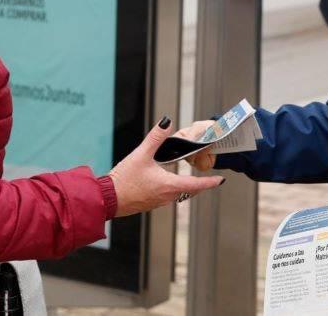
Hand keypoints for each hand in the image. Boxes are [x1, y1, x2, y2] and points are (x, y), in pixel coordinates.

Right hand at [109, 118, 223, 216]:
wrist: (108, 199)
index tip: (220, 180)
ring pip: (178, 194)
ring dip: (185, 186)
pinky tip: (166, 182)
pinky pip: (167, 197)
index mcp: (169, 185)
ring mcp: (159, 202)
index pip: (196, 185)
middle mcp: (167, 196)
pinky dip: (173, 189)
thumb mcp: (141, 154)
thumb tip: (166, 122)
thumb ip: (155, 137)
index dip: (210, 182)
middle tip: (207, 178)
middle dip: (199, 184)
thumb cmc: (124, 180)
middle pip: (189, 190)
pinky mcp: (150, 204)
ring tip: (189, 178)